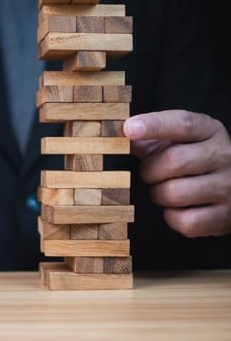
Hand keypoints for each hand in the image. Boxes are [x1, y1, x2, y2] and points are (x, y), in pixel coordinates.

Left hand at [124, 110, 230, 236]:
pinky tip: (177, 208)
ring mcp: (227, 186)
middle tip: (149, 172)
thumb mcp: (178, 140)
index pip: (183, 124)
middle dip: (150, 170)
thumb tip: (123, 136)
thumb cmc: (194, 158)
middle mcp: (223, 155)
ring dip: (158, 194)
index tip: (129, 129)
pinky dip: (172, 217)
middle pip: (174, 161)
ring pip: (175, 193)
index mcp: (209, 131)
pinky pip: (185, 221)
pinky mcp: (224, 216)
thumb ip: (150, 138)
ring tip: (164, 189)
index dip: (153, 126)